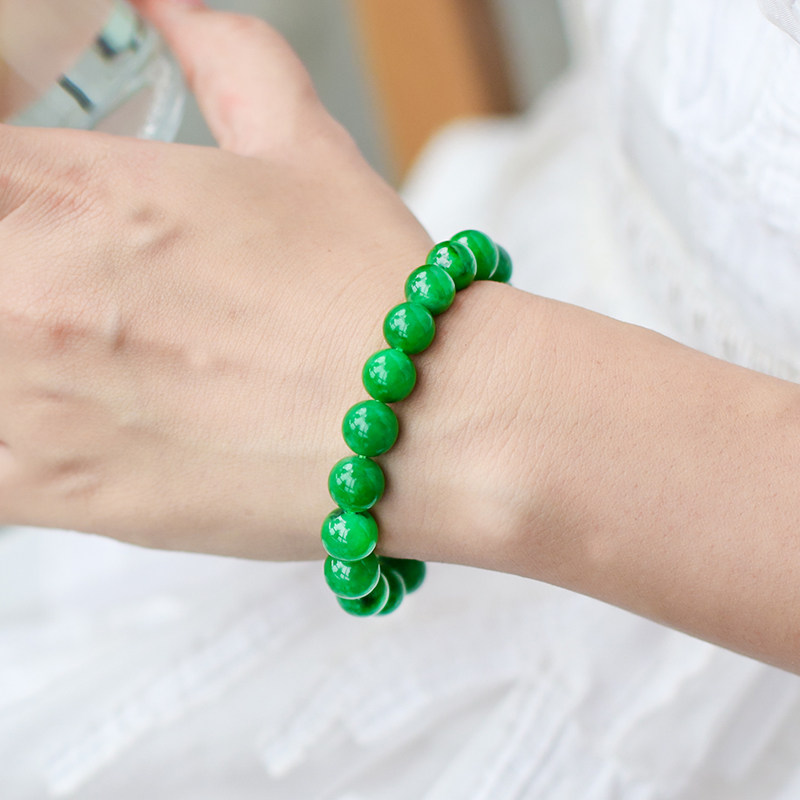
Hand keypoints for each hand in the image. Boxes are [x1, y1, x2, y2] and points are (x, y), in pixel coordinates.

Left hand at [0, 0, 433, 559]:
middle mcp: (36, 287)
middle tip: (57, 298)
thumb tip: (175, 6)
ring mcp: (38, 398)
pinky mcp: (61, 492)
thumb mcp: (304, 149)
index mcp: (83, 190)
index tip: (29, 215)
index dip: (1, 186)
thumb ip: (226, 58)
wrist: (428, 421)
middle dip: (9, 272)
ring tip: (70, 359)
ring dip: (8, 352)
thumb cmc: (371, 292)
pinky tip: (57, 423)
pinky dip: (3, 439)